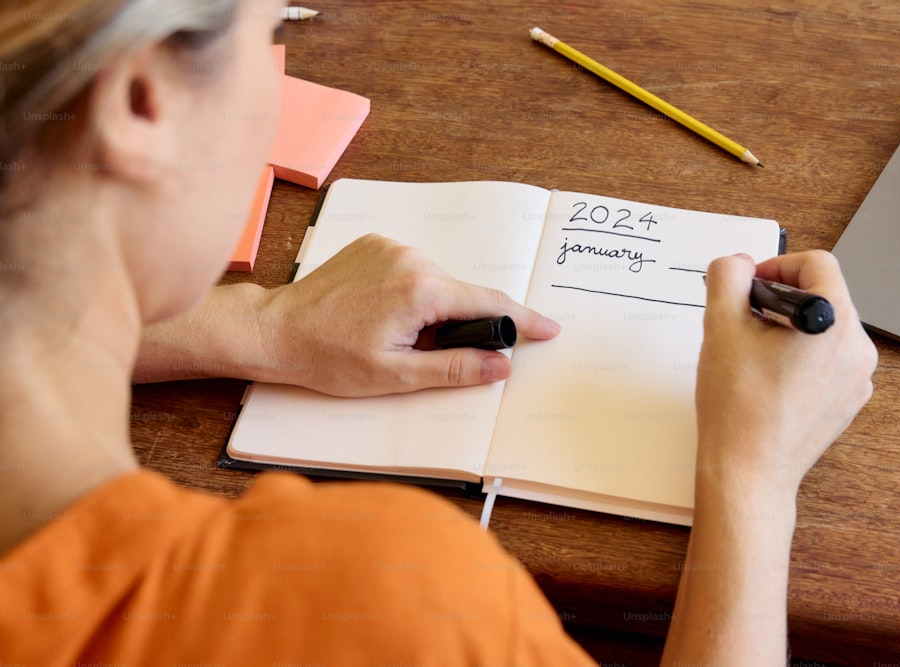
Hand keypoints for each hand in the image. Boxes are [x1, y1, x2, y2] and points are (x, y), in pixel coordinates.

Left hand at [256, 233, 560, 396]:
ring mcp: (392, 248)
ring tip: (396, 338)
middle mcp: (412, 259)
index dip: (524, 321)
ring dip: (435, 310)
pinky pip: (414, 270)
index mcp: (421, 291)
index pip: (490, 304)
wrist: (275, 330)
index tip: (549, 329)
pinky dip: (414, 293)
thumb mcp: (396, 376)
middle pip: (463, 294)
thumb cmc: (328, 357)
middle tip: (429, 355)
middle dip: (463, 325)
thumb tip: (500, 365)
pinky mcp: (376, 245)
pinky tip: (384, 315)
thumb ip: (456, 369)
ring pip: (438, 283)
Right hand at [695, 250, 876, 495]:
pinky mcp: (848, 400)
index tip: (747, 287)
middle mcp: (858, 349)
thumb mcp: (720, 328)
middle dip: (779, 298)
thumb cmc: (737, 407)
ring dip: (788, 327)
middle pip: (823, 295)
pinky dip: (799, 355)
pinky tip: (768, 378)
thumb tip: (738, 263)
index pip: (816, 264)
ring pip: (824, 328)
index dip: (776, 266)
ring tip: (752, 353)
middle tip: (743, 321)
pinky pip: (828, 359)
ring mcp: (857, 378)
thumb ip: (727, 278)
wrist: (747, 472)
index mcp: (834, 324)